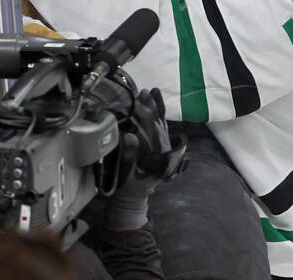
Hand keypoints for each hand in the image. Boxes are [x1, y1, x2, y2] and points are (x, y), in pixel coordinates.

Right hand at [104, 89, 185, 231]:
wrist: (131, 202)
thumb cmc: (128, 190)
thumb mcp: (126, 176)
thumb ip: (129, 158)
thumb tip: (128, 136)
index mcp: (160, 158)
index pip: (155, 131)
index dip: (145, 116)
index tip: (134, 104)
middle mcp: (165, 152)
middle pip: (160, 124)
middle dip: (151, 107)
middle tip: (141, 92)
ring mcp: (164, 150)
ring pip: (162, 124)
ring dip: (156, 107)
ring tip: (150, 91)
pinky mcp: (159, 148)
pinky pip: (161, 127)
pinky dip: (159, 114)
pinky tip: (155, 102)